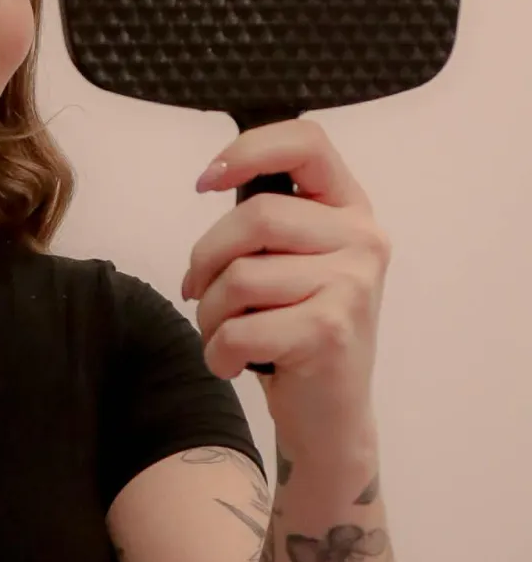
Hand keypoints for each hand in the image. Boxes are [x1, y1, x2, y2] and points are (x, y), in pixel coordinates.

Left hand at [180, 119, 389, 470]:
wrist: (331, 418)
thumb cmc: (298, 334)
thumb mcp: (294, 263)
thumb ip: (269, 221)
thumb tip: (213, 177)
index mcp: (351, 210)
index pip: (306, 143)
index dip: (248, 150)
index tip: (206, 181)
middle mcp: (362, 240)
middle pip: (255, 215)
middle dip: (206, 259)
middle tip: (199, 292)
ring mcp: (352, 285)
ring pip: (240, 275)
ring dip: (210, 313)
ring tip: (223, 334)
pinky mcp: (329, 330)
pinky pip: (240, 327)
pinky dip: (218, 351)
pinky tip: (232, 363)